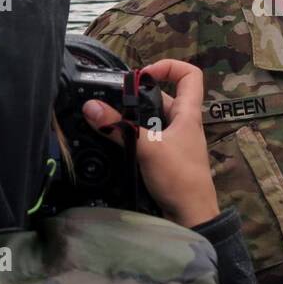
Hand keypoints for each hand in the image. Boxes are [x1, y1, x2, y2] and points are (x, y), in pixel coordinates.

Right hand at [81, 59, 219, 227]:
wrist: (191, 217)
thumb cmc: (180, 178)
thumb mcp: (147, 149)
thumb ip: (119, 128)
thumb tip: (91, 107)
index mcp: (189, 114)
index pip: (190, 75)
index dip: (169, 67)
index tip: (144, 75)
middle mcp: (182, 124)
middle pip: (161, 98)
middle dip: (136, 97)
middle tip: (112, 102)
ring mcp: (174, 142)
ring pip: (150, 120)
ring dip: (131, 119)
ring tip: (108, 120)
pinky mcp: (164, 158)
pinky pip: (146, 139)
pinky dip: (131, 138)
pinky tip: (113, 142)